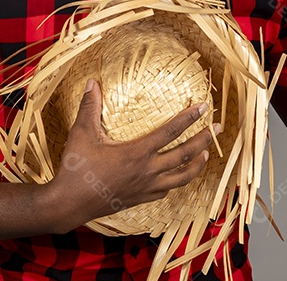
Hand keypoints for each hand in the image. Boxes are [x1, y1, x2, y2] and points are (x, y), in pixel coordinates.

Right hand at [47, 78, 217, 231]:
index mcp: (137, 153)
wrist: (69, 204)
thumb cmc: (75, 168)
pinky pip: (166, 191)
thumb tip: (93, 82)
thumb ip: (89, 107)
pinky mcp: (140, 200)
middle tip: (217, 128)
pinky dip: (177, 182)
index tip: (204, 106)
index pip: (171, 131)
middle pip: (185, 155)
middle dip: (204, 140)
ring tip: (207, 154)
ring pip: (182, 177)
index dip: (189, 117)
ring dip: (197, 164)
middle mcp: (147, 171)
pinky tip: (177, 177)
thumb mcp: (81, 134)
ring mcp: (146, 188)